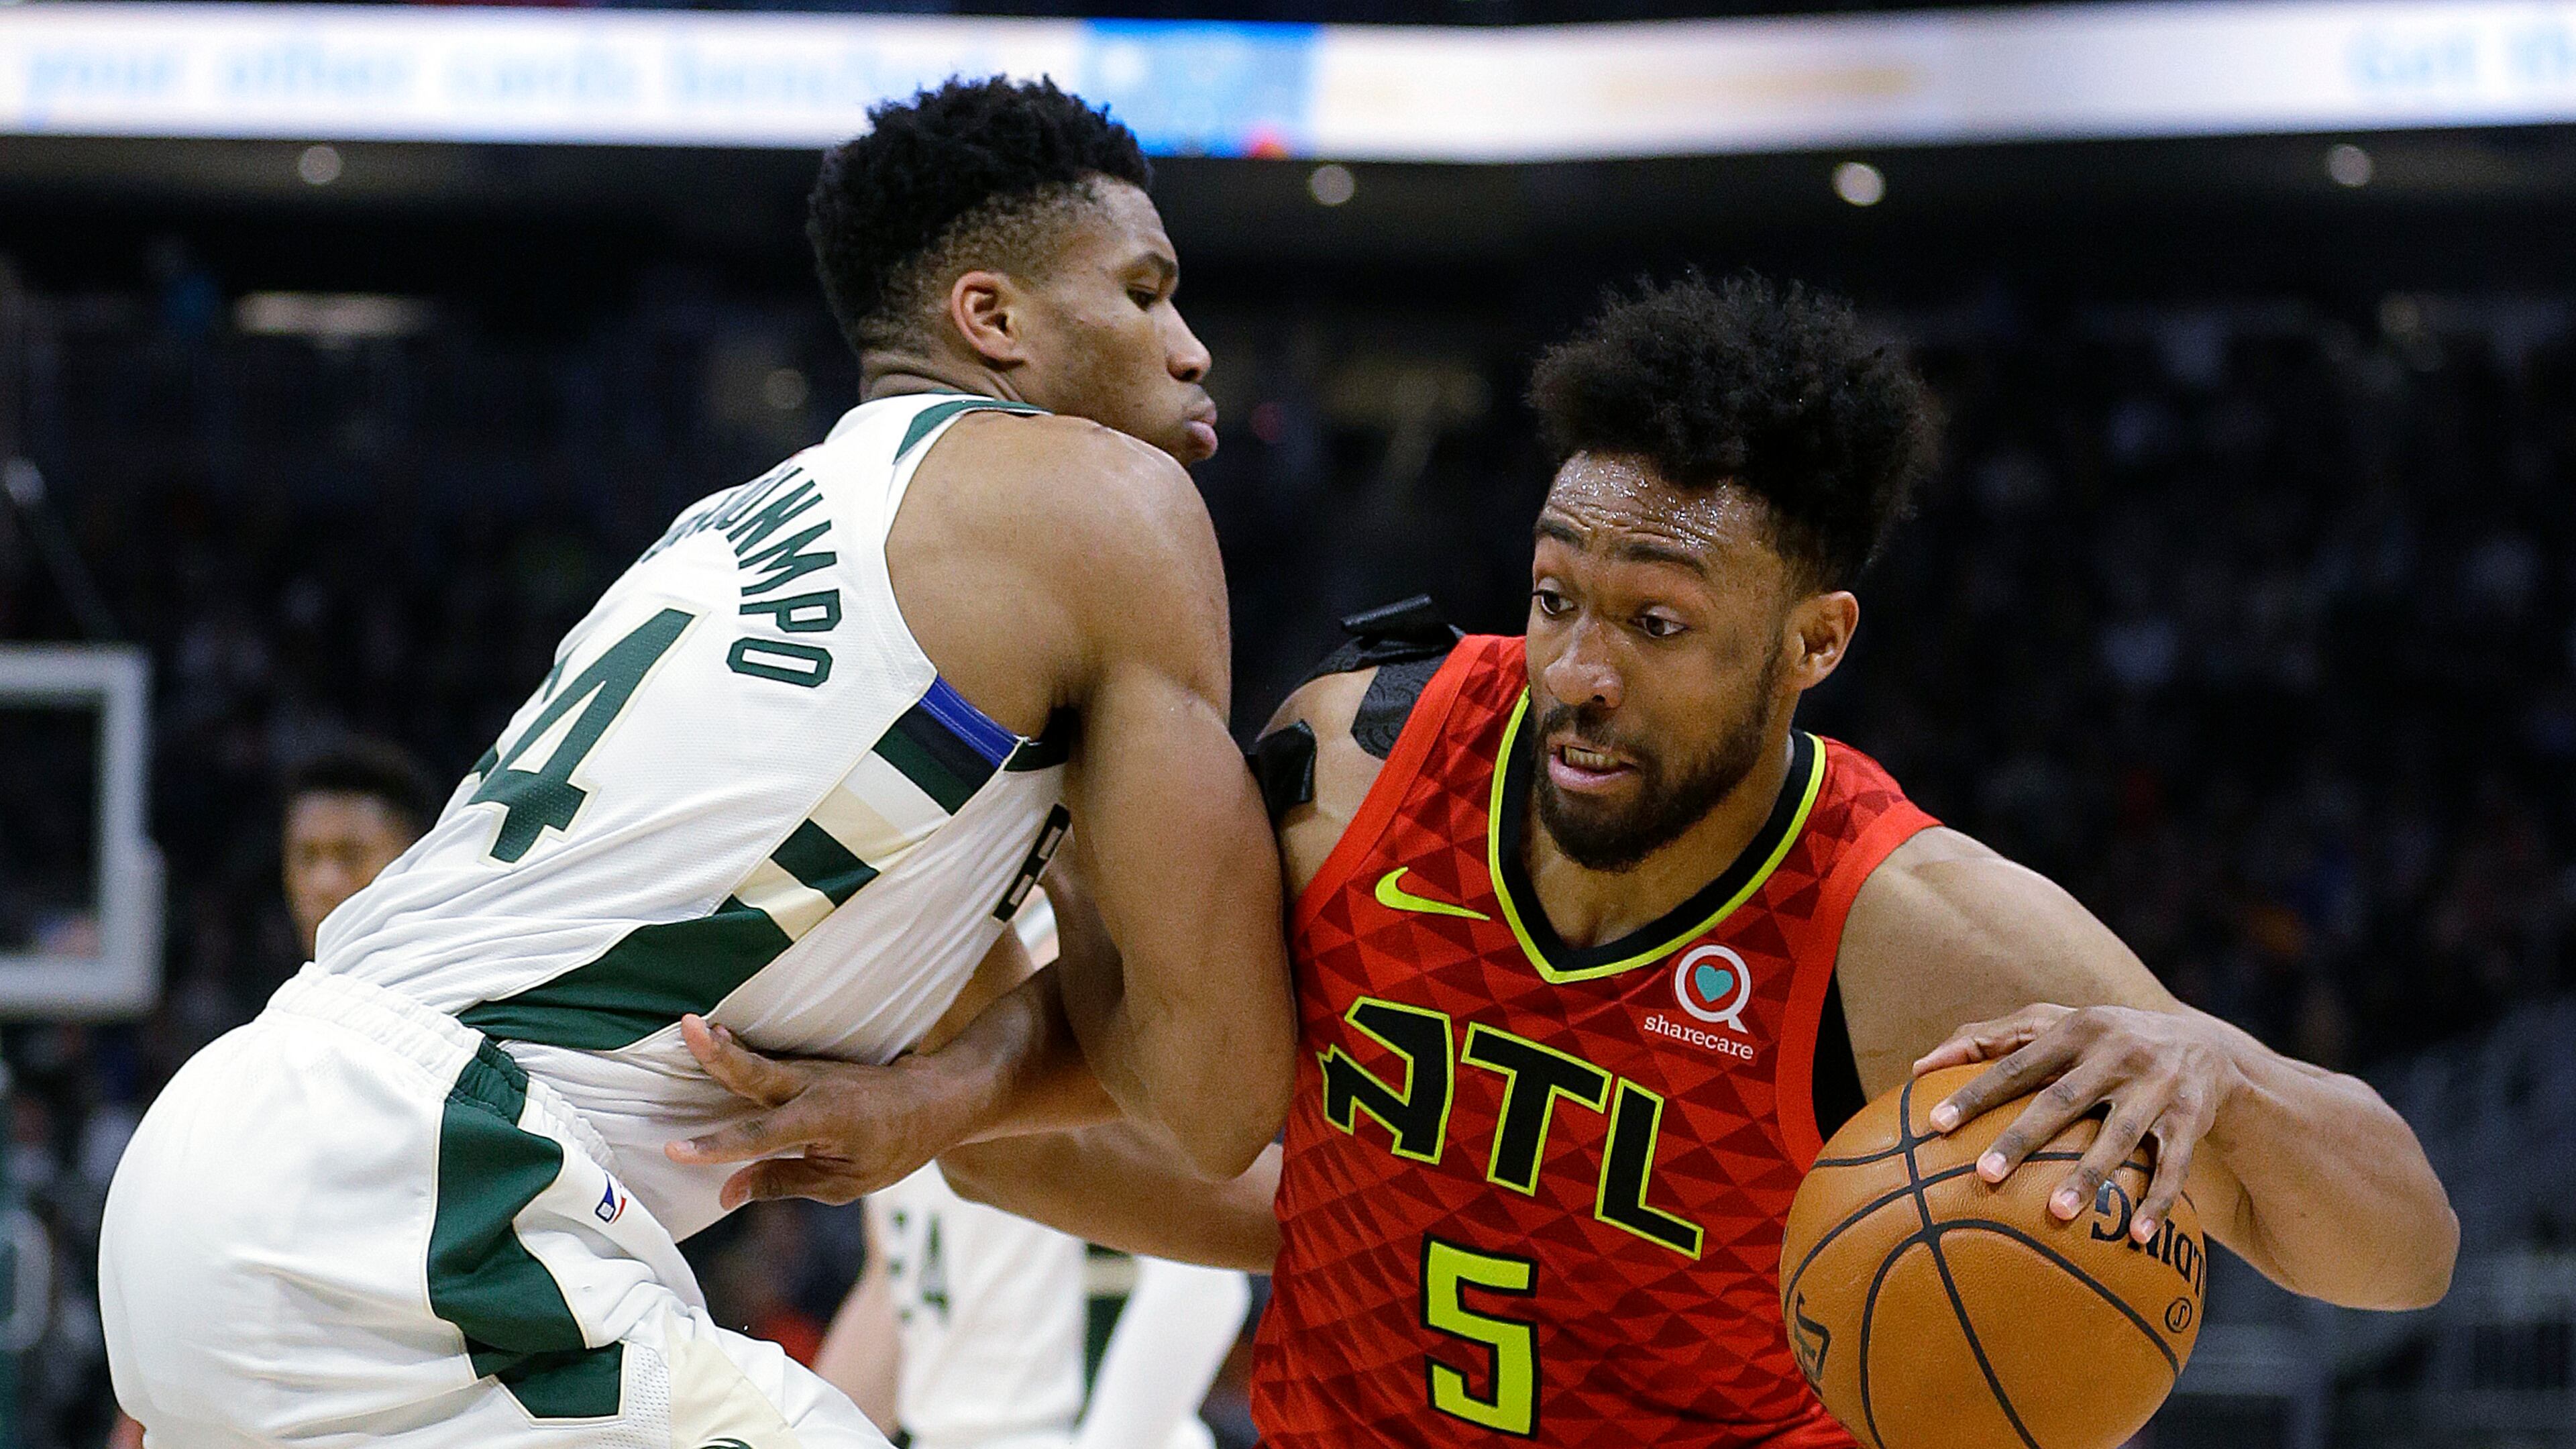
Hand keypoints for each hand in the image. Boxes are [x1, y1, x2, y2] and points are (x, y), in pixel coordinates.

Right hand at [662, 1015, 990, 1209]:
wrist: (934, 1099)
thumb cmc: (894, 1147)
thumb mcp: (846, 1182)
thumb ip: (784, 1182)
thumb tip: (725, 1194)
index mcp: (824, 1121)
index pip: (760, 1136)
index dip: (716, 1147)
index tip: (674, 1151)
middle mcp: (813, 1087)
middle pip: (757, 1072)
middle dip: (719, 1055)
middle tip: (688, 1028)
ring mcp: (812, 1070)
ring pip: (759, 1059)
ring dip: (723, 1046)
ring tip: (692, 1027)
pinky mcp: (810, 1064)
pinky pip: (767, 1059)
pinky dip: (739, 1049)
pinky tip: (716, 1035)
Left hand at [1913, 1002, 2244, 1245]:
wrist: (2204, 1047)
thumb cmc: (2101, 1042)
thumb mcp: (2053, 1024)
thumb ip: (1988, 1040)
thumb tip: (1916, 1068)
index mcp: (2075, 1029)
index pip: (2015, 1064)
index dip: (1975, 1093)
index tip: (1934, 1124)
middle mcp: (2116, 1053)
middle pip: (2061, 1100)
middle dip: (2022, 1138)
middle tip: (1983, 1175)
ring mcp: (2156, 1086)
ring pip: (2118, 1135)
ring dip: (2089, 1176)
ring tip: (2059, 1215)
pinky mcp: (2190, 1119)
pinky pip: (2174, 1166)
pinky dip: (2158, 1202)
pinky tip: (2138, 1237)